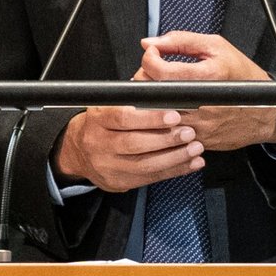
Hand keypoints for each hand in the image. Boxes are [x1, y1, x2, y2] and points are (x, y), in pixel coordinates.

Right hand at [52, 107, 204, 193]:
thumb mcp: (111, 105)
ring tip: (195, 149)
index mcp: (97, 119)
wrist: (79, 152)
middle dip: (166, 139)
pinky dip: (174, 170)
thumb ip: (134, 100)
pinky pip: (150, 178)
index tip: (174, 116)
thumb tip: (166, 92)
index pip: (122, 118)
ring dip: (174, 157)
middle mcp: (98, 144)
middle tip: (189, 133)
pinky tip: (191, 163)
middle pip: (134, 144)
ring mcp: (107, 166)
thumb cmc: (103, 124)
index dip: (150, 118)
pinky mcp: (118, 182)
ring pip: (144, 165)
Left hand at [136, 31, 275, 150]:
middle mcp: (201, 103)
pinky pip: (168, 131)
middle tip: (155, 73)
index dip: (149, 58)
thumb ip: (180, 41)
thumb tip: (149, 43)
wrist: (266, 111)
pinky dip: (164, 118)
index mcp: (207, 76)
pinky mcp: (197, 139)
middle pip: (152, 94)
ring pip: (156, 115)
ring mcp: (199, 125)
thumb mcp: (217, 47)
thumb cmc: (244, 77)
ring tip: (164, 90)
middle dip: (146, 79)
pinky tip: (174, 108)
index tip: (153, 54)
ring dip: (152, 101)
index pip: (159, 70)